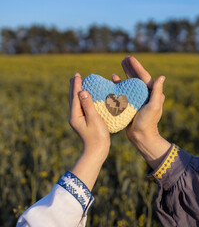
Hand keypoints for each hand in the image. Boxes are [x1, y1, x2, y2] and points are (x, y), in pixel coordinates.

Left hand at [68, 73, 109, 189]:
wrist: (97, 152)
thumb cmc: (97, 136)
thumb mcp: (94, 119)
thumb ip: (88, 105)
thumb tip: (82, 92)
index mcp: (75, 115)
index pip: (75, 96)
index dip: (76, 85)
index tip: (77, 75)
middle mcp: (75, 116)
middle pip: (73, 98)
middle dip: (74, 87)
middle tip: (75, 76)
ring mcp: (79, 120)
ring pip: (77, 102)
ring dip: (78, 92)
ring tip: (79, 84)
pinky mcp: (84, 122)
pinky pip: (82, 106)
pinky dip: (83, 99)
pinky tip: (87, 97)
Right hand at [112, 57, 170, 168]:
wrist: (141, 137)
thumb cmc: (149, 122)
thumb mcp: (154, 106)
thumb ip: (157, 92)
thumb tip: (162, 77)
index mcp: (151, 93)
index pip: (144, 76)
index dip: (137, 67)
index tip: (129, 58)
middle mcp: (145, 95)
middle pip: (137, 77)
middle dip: (131, 68)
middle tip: (124, 58)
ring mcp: (137, 99)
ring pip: (131, 83)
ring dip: (126, 74)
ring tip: (120, 65)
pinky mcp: (130, 104)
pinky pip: (124, 91)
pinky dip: (120, 85)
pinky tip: (114, 79)